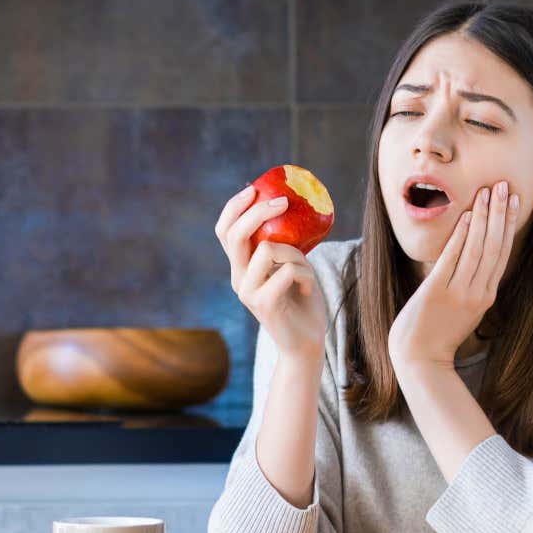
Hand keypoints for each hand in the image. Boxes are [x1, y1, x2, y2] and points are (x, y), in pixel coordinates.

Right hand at [215, 184, 327, 361]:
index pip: (225, 231)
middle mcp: (238, 278)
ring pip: (268, 249)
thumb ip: (284, 246)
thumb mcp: (292, 266)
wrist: (305, 343)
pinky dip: (305, 274)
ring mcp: (247, 292)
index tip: (253, 188)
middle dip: (259, 212)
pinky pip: (287, 270)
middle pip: (235, 235)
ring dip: (296, 254)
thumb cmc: (302, 302)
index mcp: (240, 267)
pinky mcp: (263, 303)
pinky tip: (307, 289)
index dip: (234, 207)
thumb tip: (290, 208)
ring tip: (305, 271)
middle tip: (283, 201)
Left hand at [388, 180, 519, 368]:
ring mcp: (459, 292)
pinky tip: (467, 214)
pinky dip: (462, 234)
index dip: (508, 225)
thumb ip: (471, 286)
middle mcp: (478, 292)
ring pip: (478, 248)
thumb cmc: (438, 333)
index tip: (514, 201)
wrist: (420, 359)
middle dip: (501, 213)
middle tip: (506, 186)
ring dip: (484, 217)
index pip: (502, 253)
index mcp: (486, 296)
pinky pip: (453, 257)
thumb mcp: (464, 310)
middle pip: (494, 246)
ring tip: (489, 192)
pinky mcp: (438, 291)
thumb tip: (472, 258)